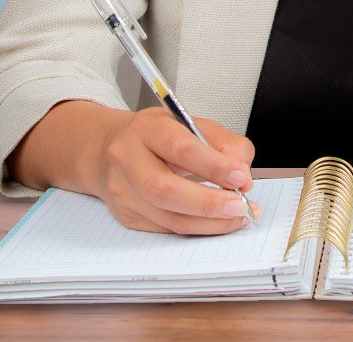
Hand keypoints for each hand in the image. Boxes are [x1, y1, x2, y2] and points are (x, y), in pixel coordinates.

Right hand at [92, 107, 259, 234]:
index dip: (213, 166)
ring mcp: (123, 190)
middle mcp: (128, 158)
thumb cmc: (156, 136)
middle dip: (209, 202)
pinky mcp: (127, 215)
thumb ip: (224, 143)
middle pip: (165, 189)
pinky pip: (166, 229)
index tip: (241, 177)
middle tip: (240, 205)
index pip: (180, 148)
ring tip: (236, 217)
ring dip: (208, 223)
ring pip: (167, 217)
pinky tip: (216, 223)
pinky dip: (196, 229)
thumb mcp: (191, 124)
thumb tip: (242, 174)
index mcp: (146, 128)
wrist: (110, 149)